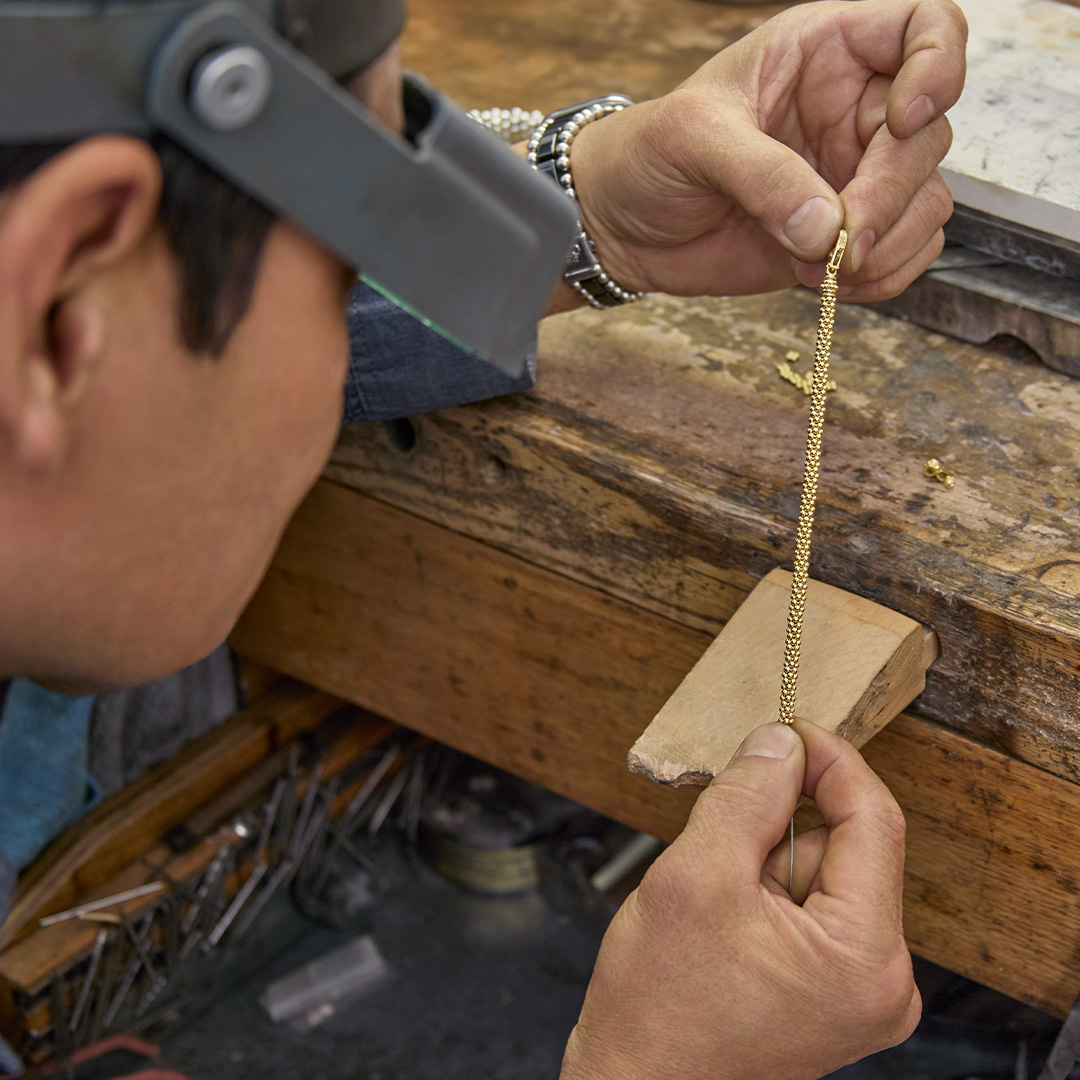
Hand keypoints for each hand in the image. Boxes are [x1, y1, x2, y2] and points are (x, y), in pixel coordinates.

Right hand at [560, 720, 919, 1079]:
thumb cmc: (660, 1009)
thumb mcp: (696, 877)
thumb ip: (746, 797)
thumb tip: (780, 742)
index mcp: (866, 955)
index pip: (873, 820)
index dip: (829, 760)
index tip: (787, 725)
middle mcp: (882, 978)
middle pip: (845, 846)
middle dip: (778, 825)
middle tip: (718, 842)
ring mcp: (858, 989)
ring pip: (820, 872)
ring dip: (764, 861)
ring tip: (714, 901)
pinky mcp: (831, 991)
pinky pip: (809, 904)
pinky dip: (764, 889)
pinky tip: (725, 920)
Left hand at [569, 0, 966, 301]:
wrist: (621, 226)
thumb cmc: (648, 155)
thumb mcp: (692, 139)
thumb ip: (761, 174)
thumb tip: (828, 227)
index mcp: (825, 52)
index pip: (926, 27)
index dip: (938, 68)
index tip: (904, 120)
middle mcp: (852, 108)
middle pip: (928, 138)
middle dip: (892, 195)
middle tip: (843, 240)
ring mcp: (852, 175)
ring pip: (925, 203)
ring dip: (888, 245)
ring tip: (820, 268)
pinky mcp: (843, 235)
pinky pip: (902, 253)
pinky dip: (881, 277)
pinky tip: (826, 282)